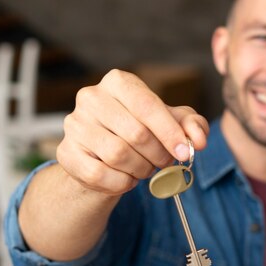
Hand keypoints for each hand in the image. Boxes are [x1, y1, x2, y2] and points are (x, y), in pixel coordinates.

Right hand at [58, 69, 208, 195]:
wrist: (104, 156)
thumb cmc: (141, 132)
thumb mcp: (171, 123)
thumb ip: (191, 126)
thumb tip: (198, 140)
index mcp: (118, 82)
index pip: (147, 105)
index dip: (170, 132)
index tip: (184, 152)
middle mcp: (91, 97)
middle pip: (136, 133)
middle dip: (158, 154)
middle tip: (165, 163)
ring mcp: (75, 124)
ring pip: (118, 155)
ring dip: (141, 169)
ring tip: (145, 168)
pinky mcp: (66, 152)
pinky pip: (100, 174)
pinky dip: (121, 183)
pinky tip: (126, 178)